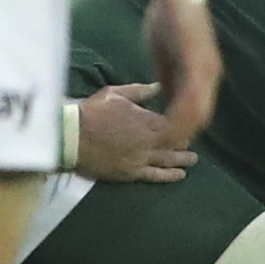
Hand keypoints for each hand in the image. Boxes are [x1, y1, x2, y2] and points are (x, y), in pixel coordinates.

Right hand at [72, 82, 198, 183]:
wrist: (71, 137)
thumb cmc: (92, 112)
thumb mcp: (115, 94)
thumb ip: (139, 91)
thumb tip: (158, 87)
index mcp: (145, 119)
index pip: (171, 123)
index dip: (180, 125)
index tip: (185, 125)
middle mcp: (148, 141)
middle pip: (174, 143)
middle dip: (183, 143)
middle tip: (189, 144)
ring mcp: (140, 158)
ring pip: (168, 160)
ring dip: (182, 160)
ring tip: (192, 160)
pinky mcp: (131, 173)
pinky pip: (155, 176)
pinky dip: (170, 176)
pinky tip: (180, 175)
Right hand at [143, 0, 221, 137]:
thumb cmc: (168, 19)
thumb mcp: (165, 56)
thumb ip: (167, 76)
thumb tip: (164, 95)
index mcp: (201, 74)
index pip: (195, 110)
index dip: (183, 126)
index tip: (167, 140)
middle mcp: (209, 76)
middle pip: (201, 116)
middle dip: (184, 133)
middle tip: (167, 147)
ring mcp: (206, 71)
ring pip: (199, 110)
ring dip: (184, 128)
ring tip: (168, 141)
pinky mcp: (198, 64)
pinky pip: (192, 96)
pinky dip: (181, 113)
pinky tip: (169, 122)